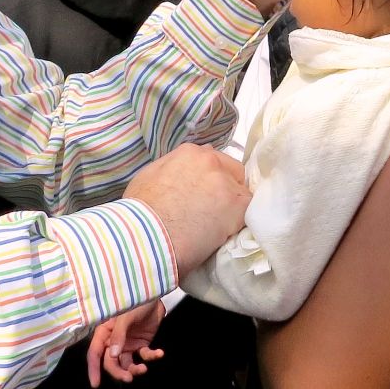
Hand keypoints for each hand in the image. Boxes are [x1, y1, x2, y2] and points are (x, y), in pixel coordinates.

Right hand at [87, 300, 165, 385]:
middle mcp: (114, 341)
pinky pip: (144, 355)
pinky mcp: (142, 344)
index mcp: (104, 332)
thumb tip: (113, 356)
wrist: (156, 295)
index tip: (95, 384)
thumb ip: (119, 335)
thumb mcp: (125, 316)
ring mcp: (128, 344)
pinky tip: (159, 353)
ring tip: (144, 369)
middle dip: (119, 372)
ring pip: (127, 363)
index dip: (94, 369)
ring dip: (134, 369)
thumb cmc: (136, 300)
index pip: (95, 353)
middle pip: (111, 362)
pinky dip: (152, 357)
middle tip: (129, 378)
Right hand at [125, 143, 249, 276]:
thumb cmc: (140, 211)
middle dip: (226, 187)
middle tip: (215, 210)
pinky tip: (227, 233)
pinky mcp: (237, 205)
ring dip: (233, 206)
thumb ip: (169, 170)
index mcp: (189, 153)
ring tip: (219, 226)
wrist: (147, 235)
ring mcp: (226, 182)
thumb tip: (176, 176)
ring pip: (242, 191)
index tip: (204, 194)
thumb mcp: (148, 177)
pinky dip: (241, 221)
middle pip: (231, 171)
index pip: (210, 160)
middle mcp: (211, 161)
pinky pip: (249, 211)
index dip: (209, 179)